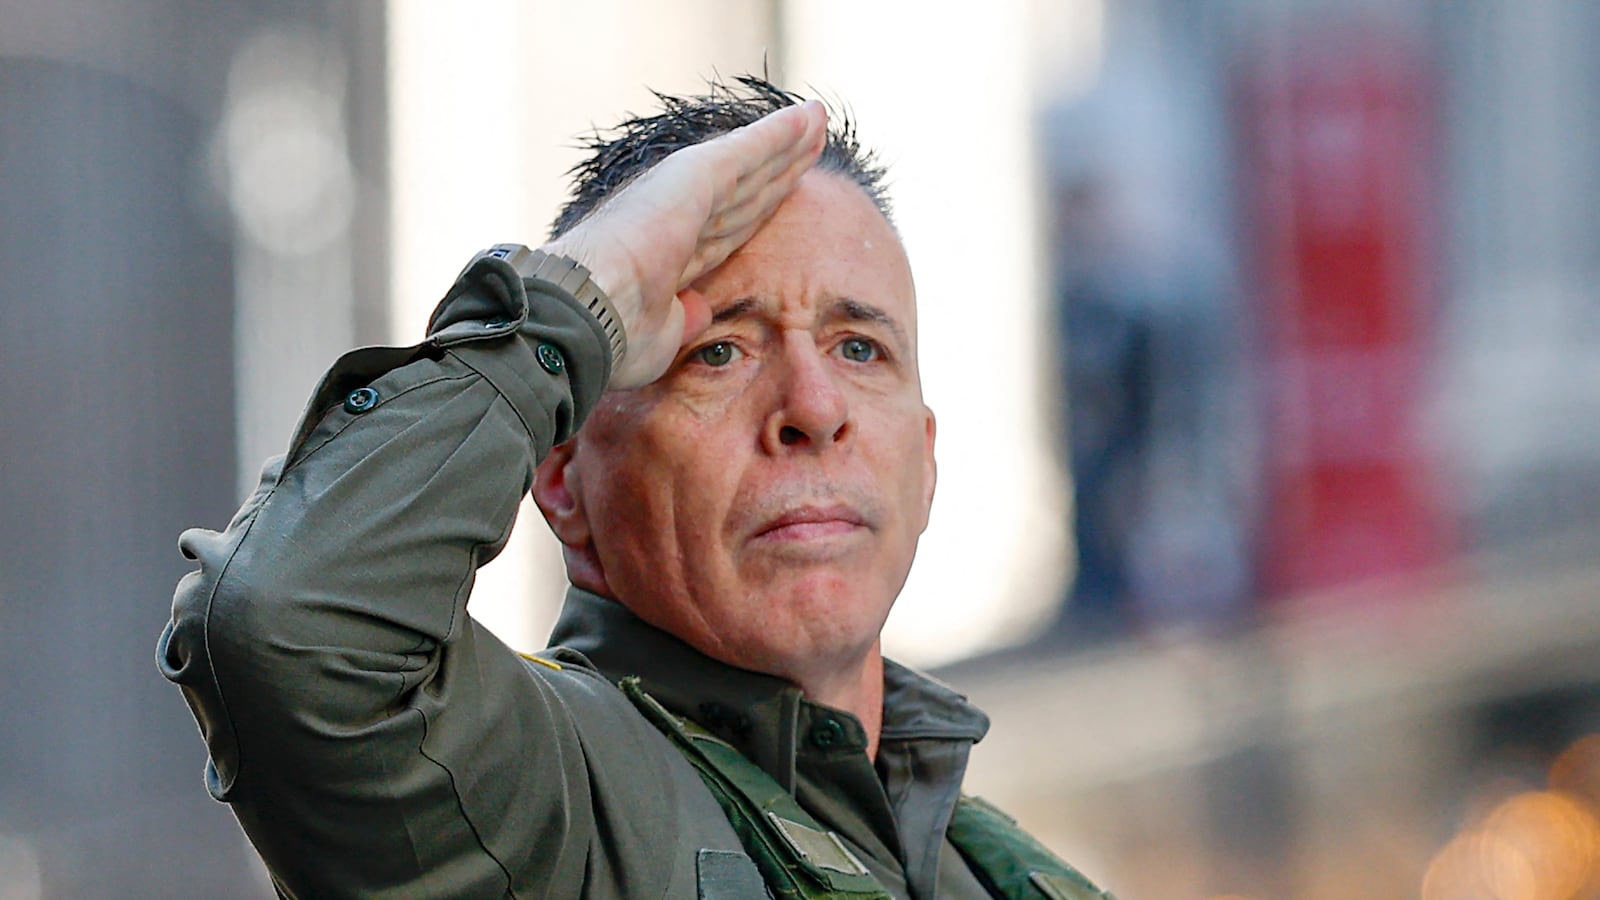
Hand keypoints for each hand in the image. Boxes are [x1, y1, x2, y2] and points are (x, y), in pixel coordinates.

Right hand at [542, 100, 826, 388]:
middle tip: (813, 139)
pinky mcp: (692, 177)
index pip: (728, 225)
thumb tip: (699, 309)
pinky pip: (749, 149)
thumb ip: (685, 317)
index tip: (788, 191)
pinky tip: (809, 116)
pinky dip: (780, 132)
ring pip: (752, 164)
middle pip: (745, 189)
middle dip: (779, 166)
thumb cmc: (613, 338)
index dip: (760, 207)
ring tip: (819, 118)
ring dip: (788, 141)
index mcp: (671, 255)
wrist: (586, 316)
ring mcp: (683, 193)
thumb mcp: (662, 335)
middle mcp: (678, 216)